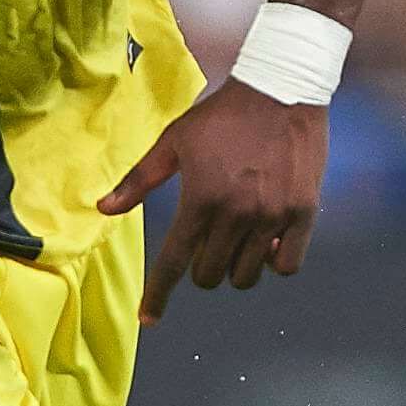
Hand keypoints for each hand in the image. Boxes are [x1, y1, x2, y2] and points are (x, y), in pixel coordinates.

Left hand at [100, 79, 325, 321]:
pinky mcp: (303, 213)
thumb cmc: (222, 115)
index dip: (158, 295)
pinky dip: (273, 261)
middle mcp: (236, 214)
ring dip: (235, 266)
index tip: (148, 318)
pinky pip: (286, 265)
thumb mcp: (174, 141)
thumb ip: (139, 180)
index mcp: (200, 198)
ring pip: (246, 276)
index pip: (173, 261)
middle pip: (210, 276)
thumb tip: (103, 209)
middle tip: (207, 242)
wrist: (282, 88)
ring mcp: (272, 216)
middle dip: (201, 267)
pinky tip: (267, 241)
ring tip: (237, 238)